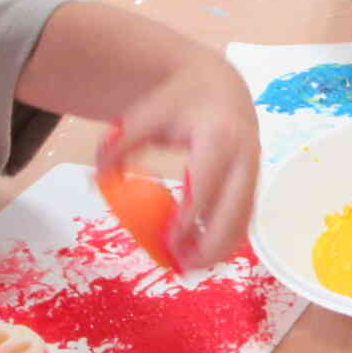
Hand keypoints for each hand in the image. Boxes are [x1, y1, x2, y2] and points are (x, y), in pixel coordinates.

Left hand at [96, 52, 259, 270]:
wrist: (218, 85)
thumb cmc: (178, 101)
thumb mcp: (144, 114)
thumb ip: (119, 145)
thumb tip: (98, 182)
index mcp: (218, 135)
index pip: (207, 183)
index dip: (191, 217)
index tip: (169, 241)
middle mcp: (244, 155)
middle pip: (235, 210)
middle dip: (211, 244)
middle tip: (180, 265)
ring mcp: (253, 171)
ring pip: (244, 221)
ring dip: (219, 249)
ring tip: (188, 266)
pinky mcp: (254, 183)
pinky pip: (244, 219)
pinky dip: (225, 241)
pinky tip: (201, 253)